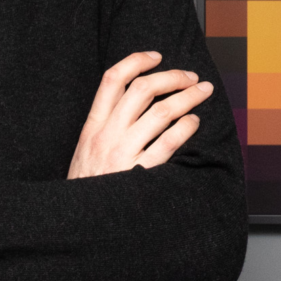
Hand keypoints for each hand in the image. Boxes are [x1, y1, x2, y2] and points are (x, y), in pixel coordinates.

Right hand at [68, 51, 212, 178]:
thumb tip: (136, 102)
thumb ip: (105, 127)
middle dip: (173, 76)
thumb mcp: (84, 151)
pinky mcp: (140, 173)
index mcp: (92, 126)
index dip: (136, 61)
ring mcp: (123, 153)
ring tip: (202, 93)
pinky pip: (169, 142)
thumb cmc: (86, 188)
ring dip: (189, 97)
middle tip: (191, 77)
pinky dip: (186, 127)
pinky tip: (194, 123)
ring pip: (162, 111)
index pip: (112, 79)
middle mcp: (108, 135)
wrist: (77, 224)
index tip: (156, 56)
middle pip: (143, 89)